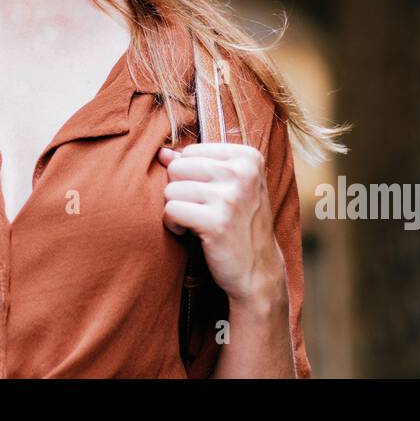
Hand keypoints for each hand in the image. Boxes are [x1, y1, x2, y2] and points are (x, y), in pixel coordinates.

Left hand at [158, 142, 285, 305]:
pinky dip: (173, 224)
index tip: (208, 195)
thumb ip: (195, 164)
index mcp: (248, 157)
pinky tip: (190, 233)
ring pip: (171, 189)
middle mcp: (242, 172)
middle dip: (180, 191)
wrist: (258, 269)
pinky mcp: (216, 222)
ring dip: (176, 209)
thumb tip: (161, 152)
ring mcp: (230, 197)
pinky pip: (170, 210)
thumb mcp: (227, 187)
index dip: (189, 176)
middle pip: (177, 168)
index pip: (190, 151)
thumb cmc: (239, 223)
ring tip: (197, 221)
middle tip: (200, 210)